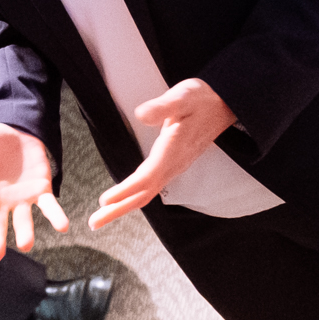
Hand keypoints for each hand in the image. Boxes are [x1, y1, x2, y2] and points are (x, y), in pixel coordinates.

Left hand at [91, 79, 236, 229]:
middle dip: (118, 209)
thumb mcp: (183, 96)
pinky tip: (122, 202)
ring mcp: (174, 167)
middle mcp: (174, 164)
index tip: (104, 201)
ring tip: (101, 217)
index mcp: (173, 150)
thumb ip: (162, 106)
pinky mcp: (173, 166)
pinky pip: (151, 188)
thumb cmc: (201, 99)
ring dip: (123, 207)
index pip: (146, 176)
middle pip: (143, 193)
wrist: (224, 106)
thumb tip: (141, 114)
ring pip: (146, 193)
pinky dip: (134, 198)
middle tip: (94, 223)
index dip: (125, 190)